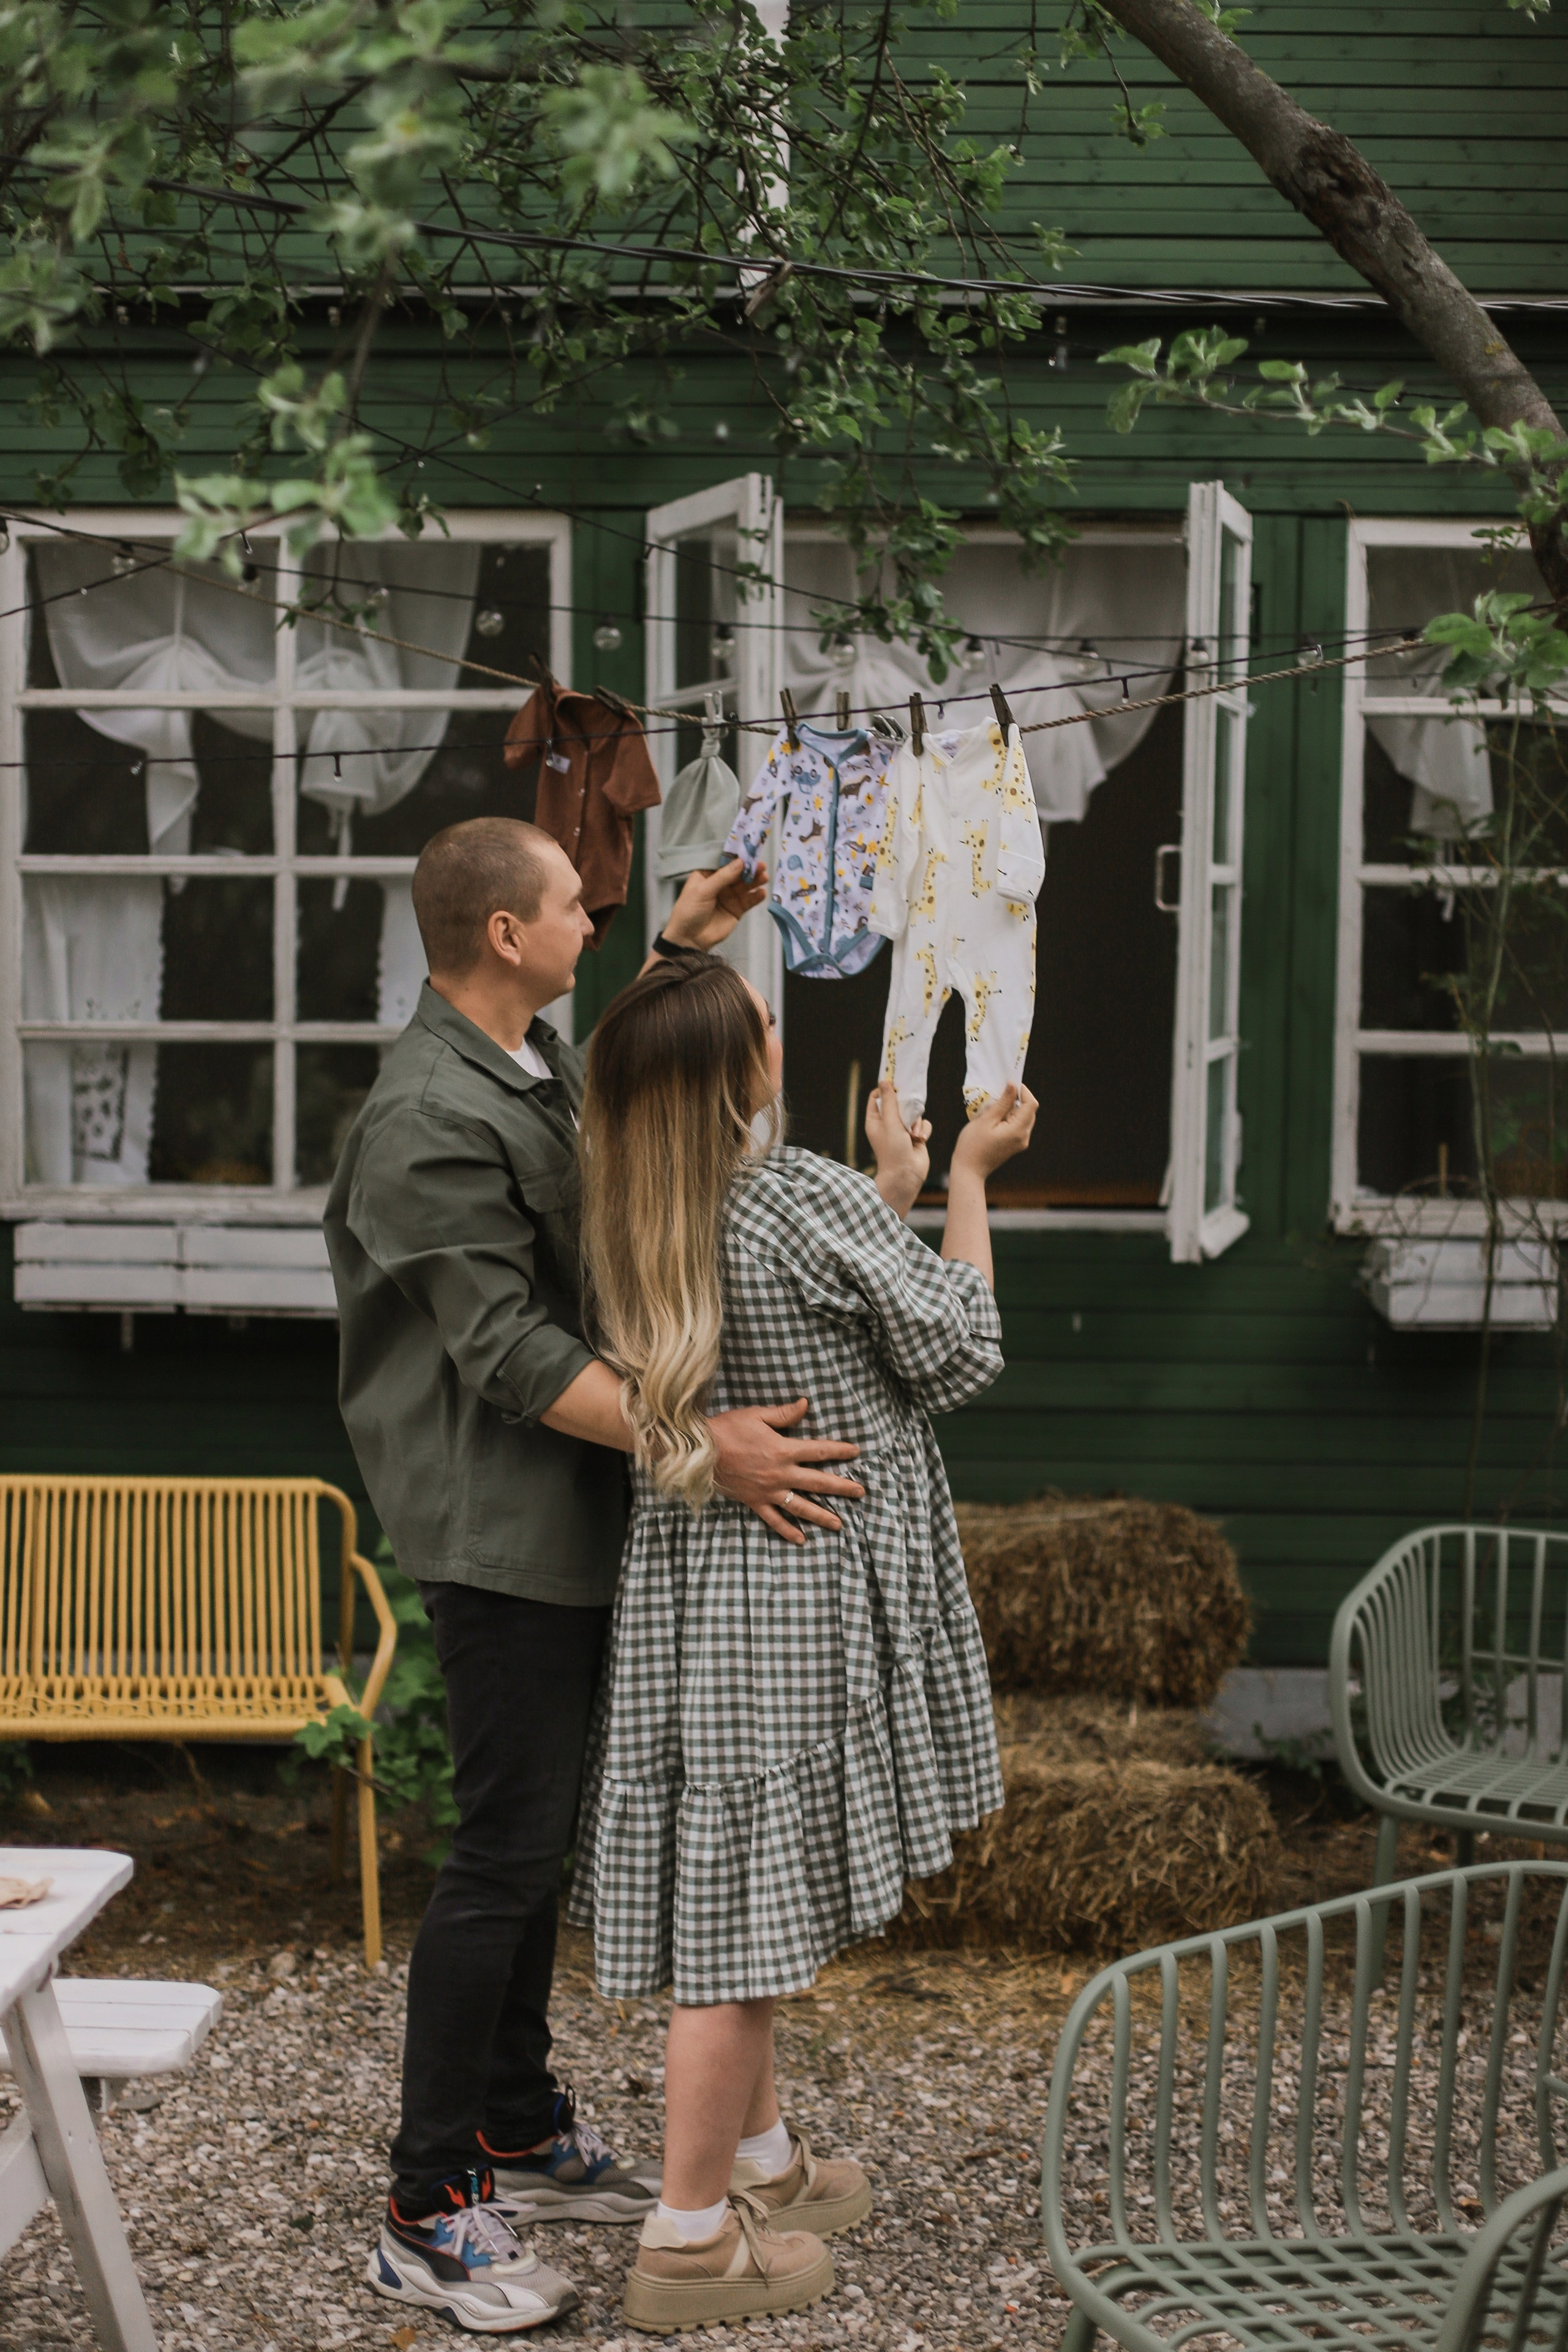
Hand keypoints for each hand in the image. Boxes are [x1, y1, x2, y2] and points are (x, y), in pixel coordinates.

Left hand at [666, 858, 768, 950]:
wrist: (689, 939)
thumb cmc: (689, 911)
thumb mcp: (703, 890)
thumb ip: (722, 877)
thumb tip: (740, 862)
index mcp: (707, 875)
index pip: (724, 862)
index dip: (736, 857)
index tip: (749, 851)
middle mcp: (719, 884)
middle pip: (738, 873)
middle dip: (749, 868)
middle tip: (761, 865)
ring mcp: (729, 897)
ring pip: (745, 886)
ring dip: (755, 881)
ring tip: (764, 877)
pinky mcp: (736, 909)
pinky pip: (749, 901)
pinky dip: (756, 897)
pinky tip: (762, 893)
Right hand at [708, 1396, 863, 1545]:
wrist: (701, 1452)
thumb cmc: (728, 1429)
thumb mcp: (757, 1415)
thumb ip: (784, 1414)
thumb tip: (805, 1404)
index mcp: (784, 1450)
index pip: (819, 1451)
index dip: (839, 1451)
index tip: (856, 1452)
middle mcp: (781, 1474)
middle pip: (818, 1482)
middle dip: (842, 1487)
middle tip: (860, 1492)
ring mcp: (769, 1491)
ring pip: (801, 1506)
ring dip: (821, 1515)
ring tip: (839, 1524)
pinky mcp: (755, 1502)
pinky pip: (774, 1520)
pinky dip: (787, 1531)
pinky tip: (801, 1539)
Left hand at [865, 1085, 930, 1219]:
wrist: (906, 1175)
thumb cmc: (893, 1150)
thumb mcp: (890, 1122)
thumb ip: (889, 1101)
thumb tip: (884, 1082)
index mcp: (875, 1120)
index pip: (877, 1097)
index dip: (885, 1090)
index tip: (896, 1084)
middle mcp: (888, 1124)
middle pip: (898, 1102)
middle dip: (906, 1107)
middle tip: (909, 1108)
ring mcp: (902, 1130)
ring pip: (914, 1113)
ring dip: (916, 1122)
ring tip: (913, 1133)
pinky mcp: (916, 1136)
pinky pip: (923, 1124)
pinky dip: (923, 1130)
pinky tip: (920, 1139)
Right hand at [949, 1082, 1037, 1178]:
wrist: (969, 1170)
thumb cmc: (972, 1145)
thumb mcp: (986, 1120)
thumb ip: (1002, 1103)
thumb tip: (1013, 1086)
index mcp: (1018, 1130)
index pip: (1031, 1104)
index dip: (1023, 1091)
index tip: (1009, 1085)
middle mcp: (1024, 1137)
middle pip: (1029, 1110)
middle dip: (1017, 1100)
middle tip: (998, 1096)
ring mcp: (1020, 1142)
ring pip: (1023, 1118)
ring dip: (1011, 1109)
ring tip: (993, 1109)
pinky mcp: (1015, 1145)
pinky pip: (1017, 1126)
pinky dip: (1009, 1118)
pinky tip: (993, 1120)